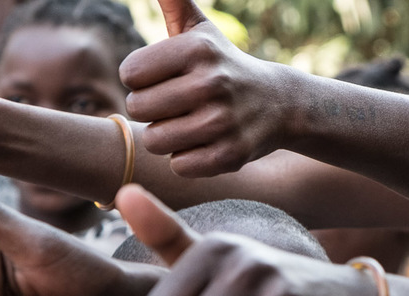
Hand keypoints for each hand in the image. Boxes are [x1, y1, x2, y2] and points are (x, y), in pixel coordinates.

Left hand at [120, 0, 292, 176]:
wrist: (279, 103)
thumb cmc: (222, 64)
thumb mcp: (199, 30)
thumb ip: (173, 1)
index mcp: (198, 49)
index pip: (130, 72)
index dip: (141, 79)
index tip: (163, 78)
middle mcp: (211, 83)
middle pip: (137, 108)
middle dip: (149, 109)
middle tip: (174, 104)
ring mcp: (222, 122)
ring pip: (154, 140)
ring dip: (164, 136)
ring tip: (187, 123)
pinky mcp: (229, 156)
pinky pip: (178, 165)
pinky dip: (185, 158)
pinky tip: (203, 143)